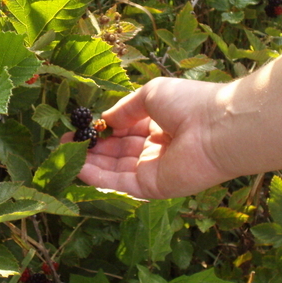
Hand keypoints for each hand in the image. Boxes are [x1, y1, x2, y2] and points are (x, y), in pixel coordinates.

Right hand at [62, 78, 230, 198]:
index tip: (80, 127)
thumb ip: (125, 109)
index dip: (103, 130)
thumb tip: (105, 121)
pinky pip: (121, 183)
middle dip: (92, 148)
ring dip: (91, 163)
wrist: (216, 128)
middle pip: (118, 152)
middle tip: (65, 143)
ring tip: (66, 154)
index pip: (126, 130)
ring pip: (116, 169)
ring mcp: (155, 169)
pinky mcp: (153, 187)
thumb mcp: (151, 95)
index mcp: (161, 124)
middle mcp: (157, 148)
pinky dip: (99, 178)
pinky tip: (79, 169)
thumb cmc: (188, 103)